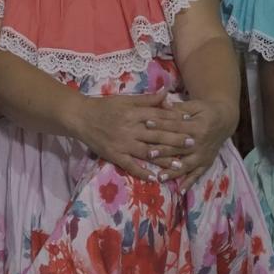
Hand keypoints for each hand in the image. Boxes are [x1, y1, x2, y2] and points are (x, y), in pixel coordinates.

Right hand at [72, 93, 192, 181]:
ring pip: (147, 152)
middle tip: (192, 144)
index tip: (190, 124)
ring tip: (180, 164)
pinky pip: (131, 166)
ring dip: (164, 159)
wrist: (80, 117)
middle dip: (175, 140)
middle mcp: (130, 128)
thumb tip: (167, 94)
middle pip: (156, 135)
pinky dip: (143, 173)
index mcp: (133, 113)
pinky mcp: (115, 155)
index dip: (175, 121)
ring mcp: (122, 143)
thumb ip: (147, 99)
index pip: (158, 117)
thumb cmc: (104, 106)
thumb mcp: (125, 99)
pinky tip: (156, 178)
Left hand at [154, 99, 237, 190]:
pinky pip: (197, 175)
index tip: (147, 123)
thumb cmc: (205, 110)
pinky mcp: (206, 163)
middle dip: (164, 151)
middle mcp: (200, 143)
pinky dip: (189, 183)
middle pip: (179, 148)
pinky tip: (180, 191)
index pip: (176, 126)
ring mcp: (204, 155)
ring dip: (173, 172)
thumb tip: (163, 103)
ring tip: (160, 177)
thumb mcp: (194, 105)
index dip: (162, 124)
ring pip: (187, 164)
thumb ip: (178, 108)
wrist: (224, 120)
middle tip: (149, 154)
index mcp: (197, 126)